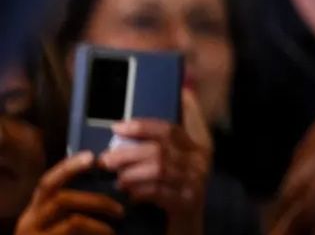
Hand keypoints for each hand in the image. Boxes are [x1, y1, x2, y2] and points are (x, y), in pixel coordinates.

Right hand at [15, 151, 123, 234]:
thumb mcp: (57, 224)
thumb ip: (72, 208)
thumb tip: (105, 187)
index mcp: (35, 211)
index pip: (48, 183)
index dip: (68, 167)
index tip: (91, 156)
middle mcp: (30, 222)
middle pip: (62, 200)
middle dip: (96, 200)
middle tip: (121, 210)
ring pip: (74, 222)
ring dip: (101, 226)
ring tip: (116, 230)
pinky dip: (97, 234)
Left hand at [99, 90, 210, 232]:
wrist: (188, 228)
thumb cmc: (177, 191)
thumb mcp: (178, 163)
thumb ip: (171, 137)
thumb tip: (169, 101)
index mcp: (198, 147)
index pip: (170, 128)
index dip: (142, 126)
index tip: (117, 127)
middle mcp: (200, 162)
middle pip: (160, 149)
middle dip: (128, 153)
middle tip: (105, 159)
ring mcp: (196, 182)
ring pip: (158, 169)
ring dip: (131, 173)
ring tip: (116, 179)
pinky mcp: (188, 202)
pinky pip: (159, 192)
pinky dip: (140, 192)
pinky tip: (130, 194)